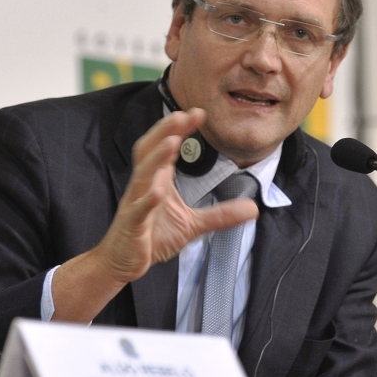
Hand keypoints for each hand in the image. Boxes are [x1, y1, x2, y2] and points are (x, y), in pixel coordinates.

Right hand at [51, 108, 258, 321]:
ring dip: (157, 157)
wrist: (123, 263)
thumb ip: (221, 215)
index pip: (167, 147)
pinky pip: (138, 210)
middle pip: (149, 150)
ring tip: (172, 142)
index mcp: (157, 180)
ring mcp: (136, 204)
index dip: (180, 129)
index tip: (199, 113)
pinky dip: (146, 199)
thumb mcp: (193, 225)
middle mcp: (144, 186)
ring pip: (142, 175)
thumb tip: (254, 209)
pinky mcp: (132, 226)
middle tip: (183, 115)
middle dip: (164, 131)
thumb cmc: (152, 237)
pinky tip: (157, 190)